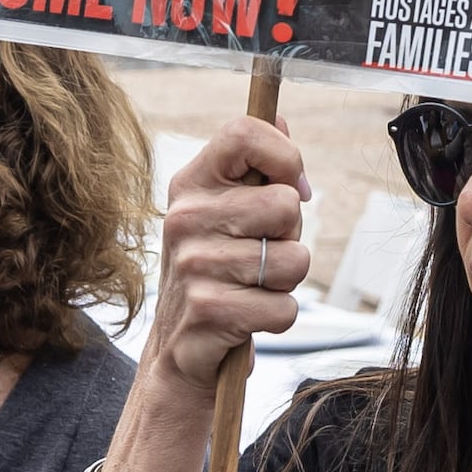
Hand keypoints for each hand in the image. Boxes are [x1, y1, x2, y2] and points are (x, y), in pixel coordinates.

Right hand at [144, 115, 310, 388]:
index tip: (292, 186)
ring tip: (251, 287)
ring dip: (285, 282)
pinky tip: (248, 317)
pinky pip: (285, 306)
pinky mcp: (209, 309)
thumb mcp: (223, 213)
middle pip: (285, 204)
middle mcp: (186, 217)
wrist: (177, 351)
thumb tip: (281, 120)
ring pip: (293, 259)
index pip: (244, 134)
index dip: (284, 156)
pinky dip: (277, 317)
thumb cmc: (213, 273)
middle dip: (290, 236)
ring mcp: (194, 263)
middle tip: (260, 255)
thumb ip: (254, 167)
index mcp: (191, 184)